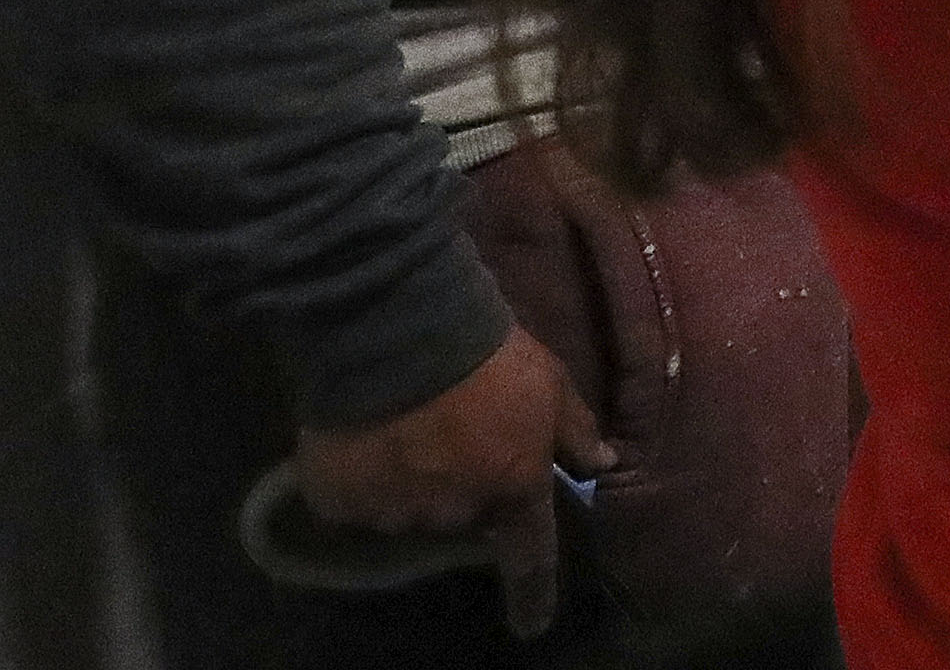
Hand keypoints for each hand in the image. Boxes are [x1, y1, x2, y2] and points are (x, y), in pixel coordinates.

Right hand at [288, 323, 611, 637]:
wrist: (396, 328)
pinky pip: (353, 500)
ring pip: (407, 508)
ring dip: (411, 480)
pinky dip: (359, 477)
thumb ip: (575, 430)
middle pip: (461, 516)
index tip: (530, 627)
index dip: (532, 595)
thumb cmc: (488, 352)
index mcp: (513, 487)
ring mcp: (393, 512)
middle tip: (454, 433)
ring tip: (406, 424)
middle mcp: (454, 512)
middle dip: (464, 484)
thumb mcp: (551, 381)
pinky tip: (364, 436)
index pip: (529, 557)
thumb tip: (605, 465)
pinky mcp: (338, 501)